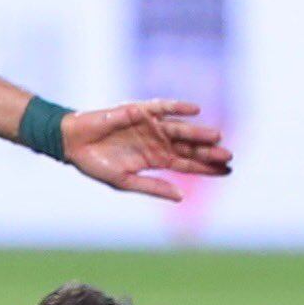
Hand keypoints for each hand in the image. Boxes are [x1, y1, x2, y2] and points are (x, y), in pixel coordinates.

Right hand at [60, 98, 234, 200]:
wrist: (73, 143)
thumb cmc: (97, 164)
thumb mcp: (126, 181)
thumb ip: (154, 187)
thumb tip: (182, 197)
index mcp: (156, 160)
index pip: (188, 164)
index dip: (207, 168)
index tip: (229, 172)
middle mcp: (157, 142)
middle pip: (189, 147)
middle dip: (209, 152)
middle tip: (230, 156)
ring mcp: (150, 126)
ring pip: (180, 129)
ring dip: (199, 132)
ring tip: (218, 136)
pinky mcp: (139, 111)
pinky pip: (162, 107)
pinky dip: (178, 107)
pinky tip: (195, 110)